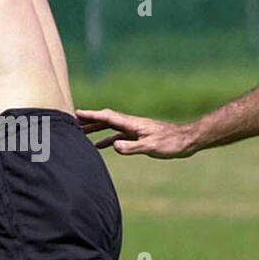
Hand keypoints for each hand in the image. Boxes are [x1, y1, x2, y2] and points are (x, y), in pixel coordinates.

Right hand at [76, 107, 196, 158]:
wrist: (187, 141)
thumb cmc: (171, 143)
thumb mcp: (151, 147)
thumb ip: (132, 147)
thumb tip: (113, 146)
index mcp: (132, 124)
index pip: (107, 117)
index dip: (91, 115)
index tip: (76, 113)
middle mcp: (131, 124)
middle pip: (105, 119)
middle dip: (88, 120)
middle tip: (71, 122)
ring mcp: (134, 130)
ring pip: (110, 127)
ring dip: (95, 128)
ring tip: (80, 133)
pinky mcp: (138, 136)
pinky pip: (117, 135)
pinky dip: (106, 138)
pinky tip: (100, 146)